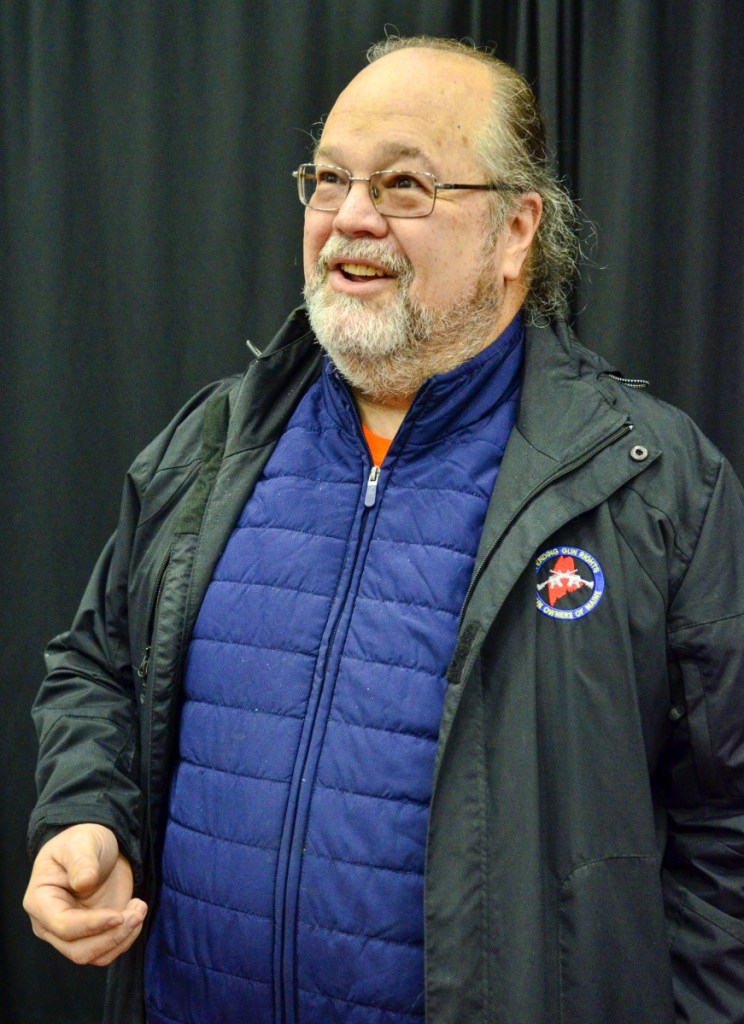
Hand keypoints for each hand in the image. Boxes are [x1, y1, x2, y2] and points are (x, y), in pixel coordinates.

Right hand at [23, 823, 147, 966]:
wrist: (95, 848)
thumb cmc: (82, 842)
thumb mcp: (82, 843)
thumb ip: (81, 861)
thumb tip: (83, 883)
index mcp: (40, 901)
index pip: (63, 926)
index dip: (91, 925)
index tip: (118, 915)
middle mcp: (51, 924)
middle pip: (78, 950)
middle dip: (111, 936)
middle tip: (138, 911)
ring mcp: (72, 933)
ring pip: (94, 956)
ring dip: (122, 939)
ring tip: (139, 909)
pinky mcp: (92, 935)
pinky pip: (107, 951)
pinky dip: (126, 938)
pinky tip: (136, 912)